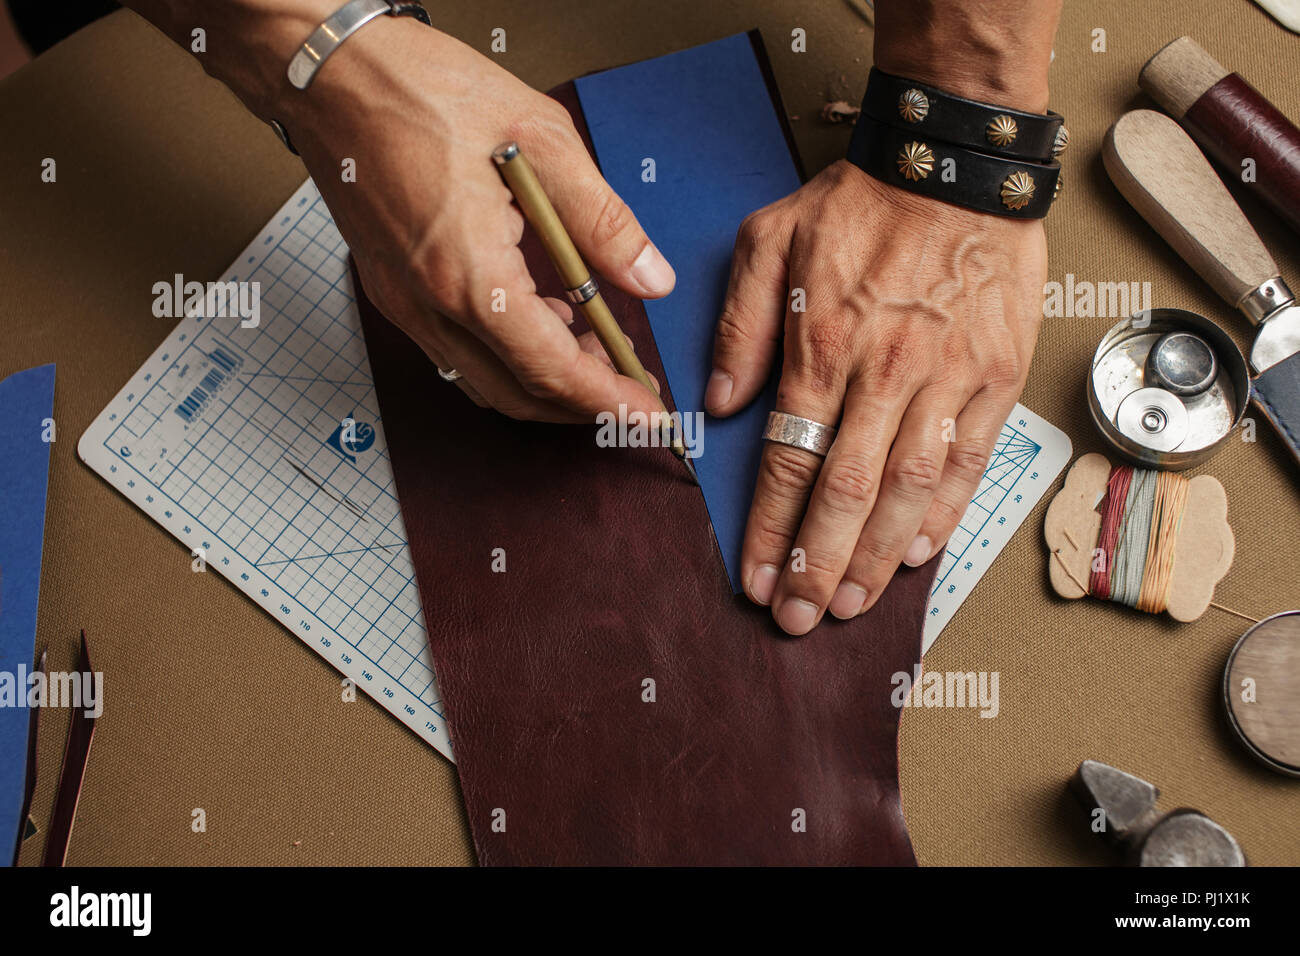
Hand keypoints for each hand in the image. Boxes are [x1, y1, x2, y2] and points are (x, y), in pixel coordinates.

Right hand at [279, 18, 673, 421]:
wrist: (327, 72)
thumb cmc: (422, 89)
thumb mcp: (541, 139)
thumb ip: (602, 221)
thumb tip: (650, 279)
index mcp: (468, 274)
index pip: (551, 370)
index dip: (607, 400)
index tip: (649, 415)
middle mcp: (428, 305)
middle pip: (516, 395)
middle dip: (580, 407)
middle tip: (631, 391)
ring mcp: (403, 303)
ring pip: (482, 381)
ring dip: (542, 384)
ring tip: (596, 352)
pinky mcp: (392, 290)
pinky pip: (454, 352)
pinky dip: (504, 355)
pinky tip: (542, 317)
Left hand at [706, 160, 1044, 634]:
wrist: (956, 165)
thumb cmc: (857, 204)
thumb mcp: (768, 241)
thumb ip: (740, 326)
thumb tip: (721, 402)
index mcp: (822, 344)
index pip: (790, 459)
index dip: (771, 530)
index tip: (756, 580)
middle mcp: (884, 371)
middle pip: (846, 490)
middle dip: (819, 565)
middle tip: (799, 619)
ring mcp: (947, 376)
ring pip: (909, 487)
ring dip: (877, 555)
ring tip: (853, 606)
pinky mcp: (995, 375)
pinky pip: (969, 458)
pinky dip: (945, 511)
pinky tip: (919, 554)